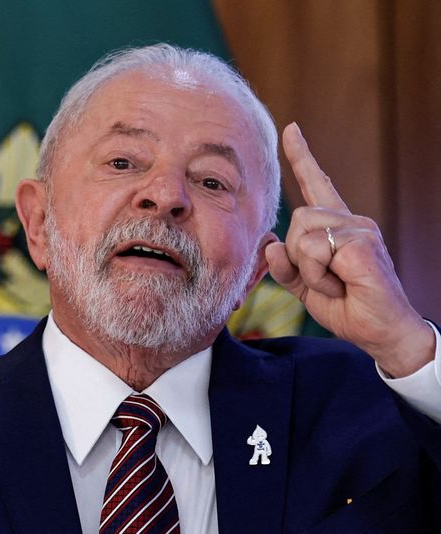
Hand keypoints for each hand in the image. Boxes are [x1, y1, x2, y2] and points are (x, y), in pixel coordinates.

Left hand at [265, 123, 434, 376]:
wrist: (380, 332)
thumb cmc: (346, 307)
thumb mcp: (304, 287)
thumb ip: (284, 266)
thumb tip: (270, 243)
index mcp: (336, 226)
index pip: (316, 184)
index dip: (301, 156)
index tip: (290, 129)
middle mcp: (351, 220)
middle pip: (297, 218)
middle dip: (298, 257)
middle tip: (324, 281)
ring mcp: (360, 230)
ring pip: (303, 235)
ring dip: (309, 270)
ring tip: (334, 284)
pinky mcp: (362, 244)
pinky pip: (316, 252)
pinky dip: (319, 277)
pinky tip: (341, 286)